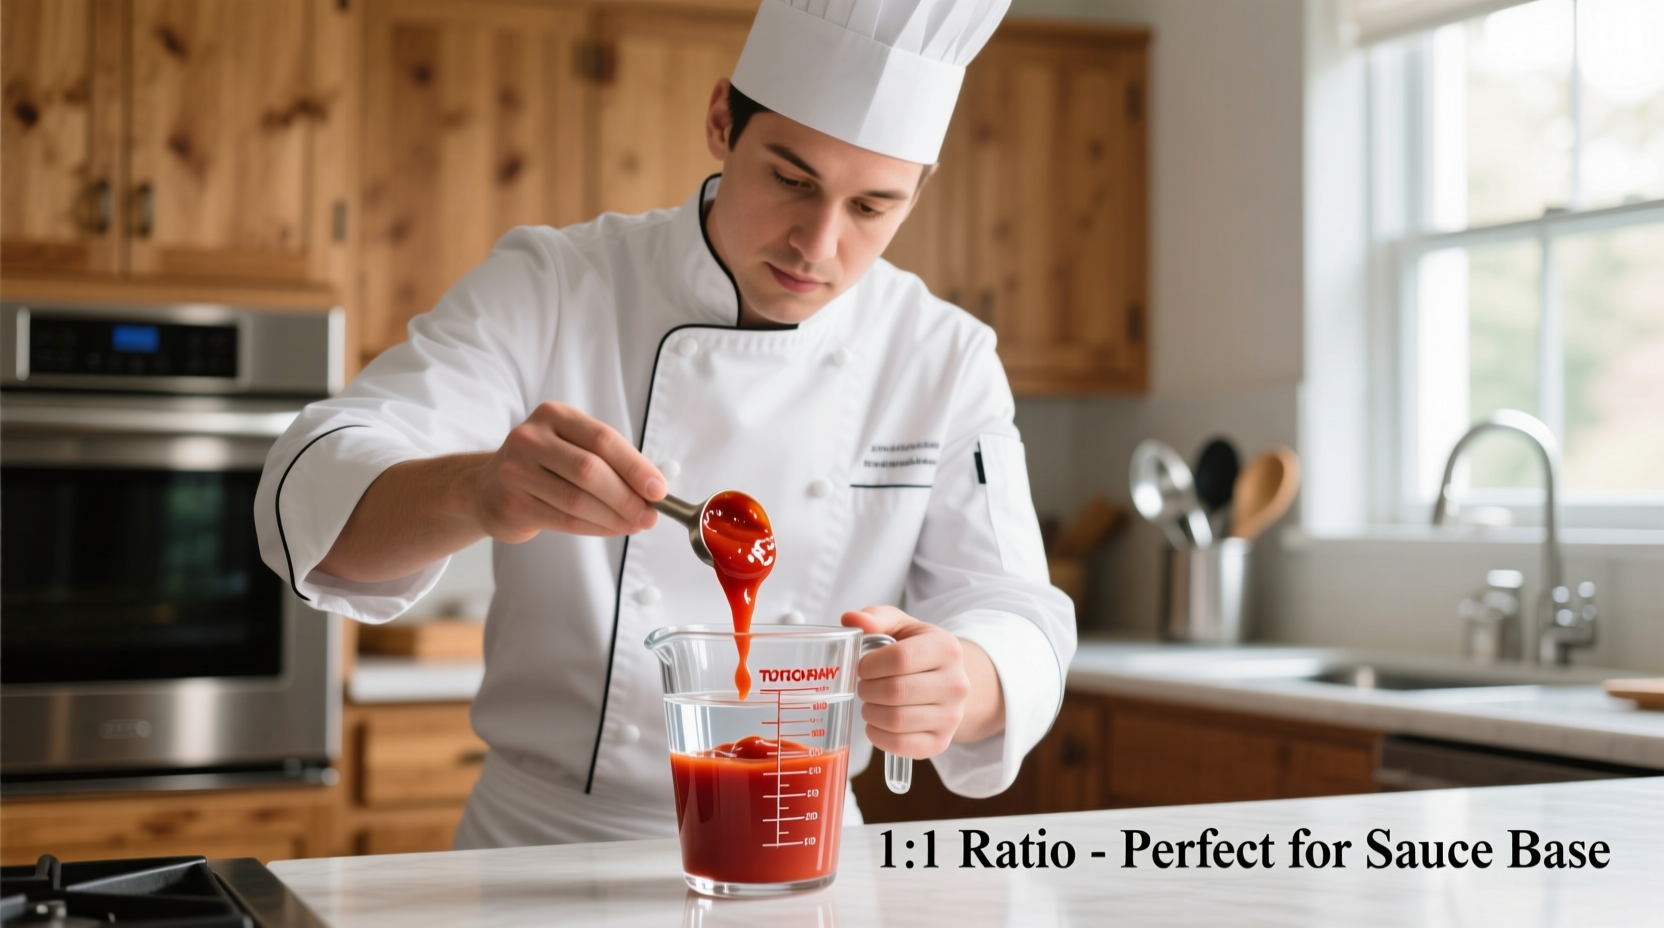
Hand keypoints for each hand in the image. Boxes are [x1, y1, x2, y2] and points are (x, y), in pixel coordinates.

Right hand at [469, 401, 665, 542]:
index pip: (603, 439)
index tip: (659, 489)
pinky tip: (612, 529)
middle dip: (627, 496)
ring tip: (636, 524)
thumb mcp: (570, 446)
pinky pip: (564, 520)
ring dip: (614, 517)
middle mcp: (530, 439)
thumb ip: (609, 461)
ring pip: (577, 499)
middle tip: (650, 514)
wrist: (487, 488)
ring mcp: (516, 472)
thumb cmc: (542, 466)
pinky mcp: (513, 505)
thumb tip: (653, 488)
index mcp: (553, 415)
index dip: (636, 466)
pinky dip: (595, 527)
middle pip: (590, 470)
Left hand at [840, 606, 1004, 758]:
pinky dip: (878, 735)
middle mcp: (956, 684)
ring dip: (870, 712)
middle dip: (867, 689)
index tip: (864, 666)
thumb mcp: (901, 626)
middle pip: (895, 692)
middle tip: (864, 685)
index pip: (899, 659)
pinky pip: (900, 745)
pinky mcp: (941, 742)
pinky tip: (876, 723)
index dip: (870, 664)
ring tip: (870, 702)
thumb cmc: (917, 650)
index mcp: (946, 648)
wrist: (948, 681)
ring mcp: (952, 716)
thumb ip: (876, 618)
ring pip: (895, 720)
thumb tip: (851, 619)